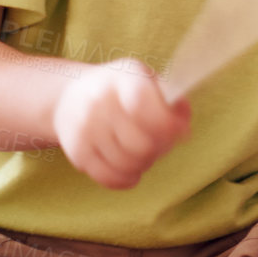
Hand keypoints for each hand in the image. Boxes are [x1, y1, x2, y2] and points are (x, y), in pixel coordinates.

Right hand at [51, 58, 190, 188]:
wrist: (73, 96)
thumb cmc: (125, 91)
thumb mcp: (150, 83)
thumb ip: (174, 103)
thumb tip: (183, 132)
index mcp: (125, 77)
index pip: (143, 106)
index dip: (166, 125)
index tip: (177, 131)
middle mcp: (100, 99)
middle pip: (140, 143)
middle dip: (159, 150)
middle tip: (160, 145)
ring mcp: (84, 126)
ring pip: (127, 163)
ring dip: (143, 164)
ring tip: (144, 155)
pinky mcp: (76, 150)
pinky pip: (108, 177)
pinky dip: (126, 179)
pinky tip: (133, 172)